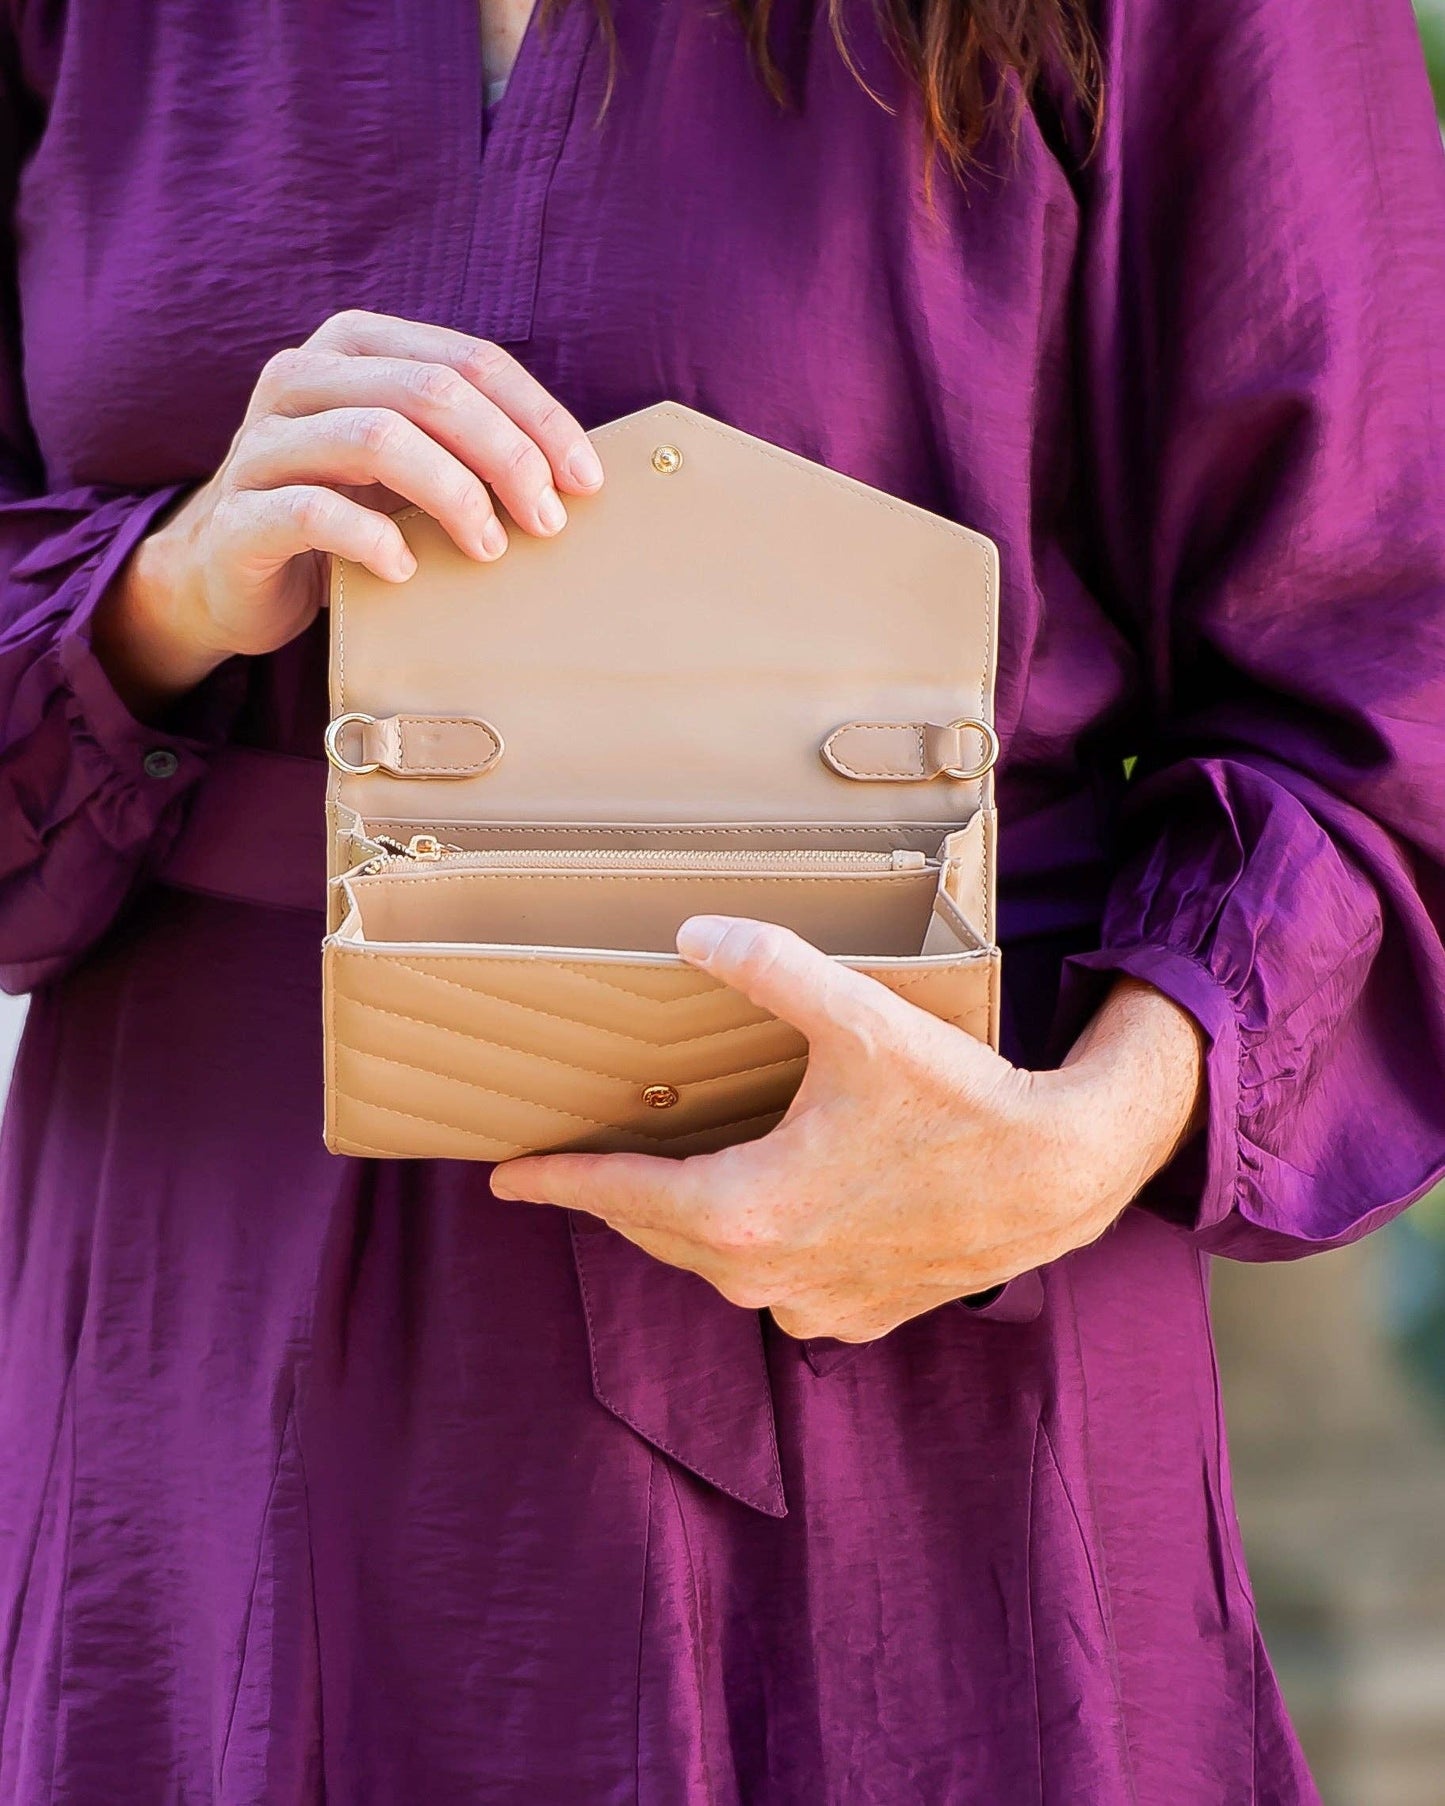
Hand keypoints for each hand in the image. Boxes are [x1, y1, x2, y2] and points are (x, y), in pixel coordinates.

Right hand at [93, 309, 604, 714]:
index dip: (539, 417)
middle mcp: (302, 378)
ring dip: (451, 495)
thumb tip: (576, 471)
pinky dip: (373, 540)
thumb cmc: (344, 510)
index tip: (586, 481)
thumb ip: (470, 442)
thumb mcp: (411, 463)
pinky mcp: (238, 514)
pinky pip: (313, 512)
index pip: (467, 361)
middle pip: (429, 392)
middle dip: (506, 456)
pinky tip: (406, 569)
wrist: (233, 574)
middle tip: (547, 521)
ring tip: (488, 548)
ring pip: (376, 438)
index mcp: (354, 346)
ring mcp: (263, 442)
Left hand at [490, 919, 1205, 1341]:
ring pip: (718, 1265)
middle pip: (662, 1235)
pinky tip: (763, 1218)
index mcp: (745, 1210)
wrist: (1061, 1174)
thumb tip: (693, 931)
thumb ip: (769, 965)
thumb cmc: (960, 1098)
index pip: (619, 1199)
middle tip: (584, 1168)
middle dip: (618, 1200)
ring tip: (665, 1185)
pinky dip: (755, 1252)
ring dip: (688, 1226)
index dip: (557, 1182)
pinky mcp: (859, 1317)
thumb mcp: (859, 1016)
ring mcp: (814, 1306)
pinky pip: (777, 1286)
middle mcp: (768, 1275)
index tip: (505, 1178)